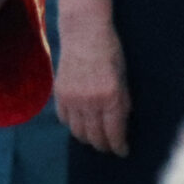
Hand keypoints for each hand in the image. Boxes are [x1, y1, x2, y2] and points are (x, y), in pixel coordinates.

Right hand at [54, 0, 129, 155]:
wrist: (84, 32)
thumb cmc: (110, 51)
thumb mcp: (124, 78)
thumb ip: (122, 102)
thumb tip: (121, 123)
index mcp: (111, 97)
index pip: (114, 133)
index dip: (119, 146)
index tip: (123, 151)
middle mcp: (90, 102)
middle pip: (95, 137)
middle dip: (104, 146)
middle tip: (109, 147)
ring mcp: (72, 99)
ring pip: (78, 132)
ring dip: (87, 138)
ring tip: (94, 138)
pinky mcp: (59, 94)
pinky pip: (64, 119)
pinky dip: (73, 124)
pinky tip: (80, 123)